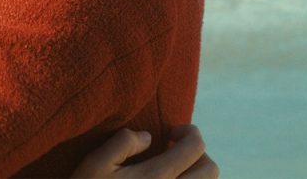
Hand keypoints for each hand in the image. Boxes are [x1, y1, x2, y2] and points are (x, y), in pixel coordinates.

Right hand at [71, 125, 217, 178]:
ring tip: (174, 169)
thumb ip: (123, 143)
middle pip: (211, 169)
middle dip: (198, 153)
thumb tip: (148, 136)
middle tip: (175, 149)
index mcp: (156, 177)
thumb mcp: (96, 163)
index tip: (170, 132)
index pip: (194, 148)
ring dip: (197, 173)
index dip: (189, 132)